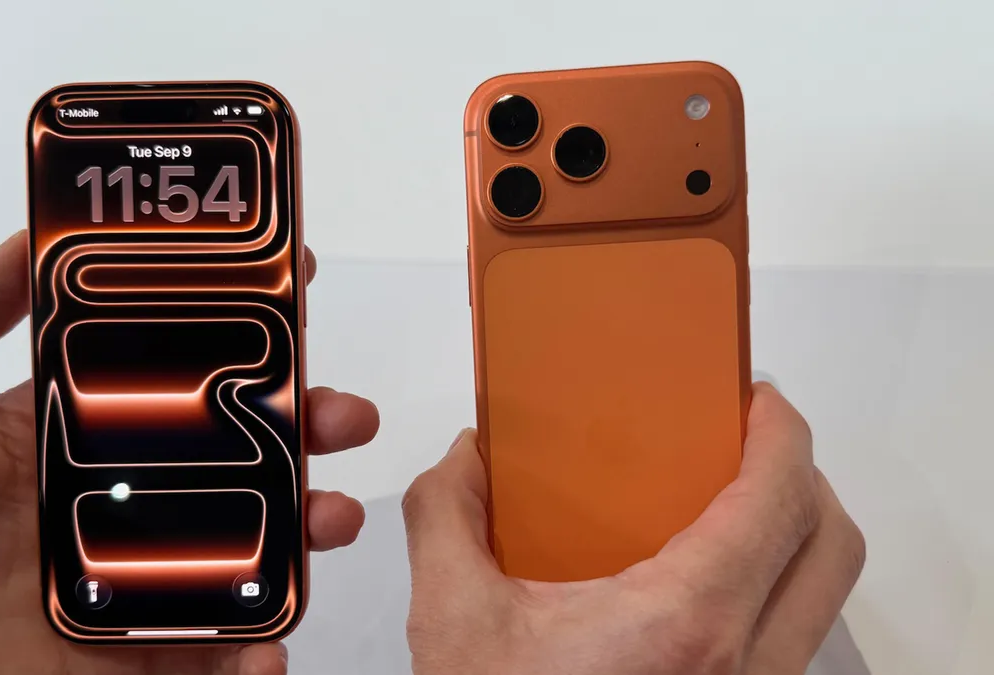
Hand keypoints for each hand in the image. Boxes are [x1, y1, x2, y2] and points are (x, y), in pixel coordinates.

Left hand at [0, 232, 379, 674]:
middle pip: (214, 463)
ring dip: (294, 536)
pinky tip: (270, 639)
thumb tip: (32, 237)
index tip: (290, 299)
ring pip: (222, 554)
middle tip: (338, 415)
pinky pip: (185, 657)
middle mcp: (81, 503)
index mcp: (37, 431)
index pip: (156, 375)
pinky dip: (242, 652)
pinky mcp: (90, 662)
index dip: (228, 339)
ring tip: (330, 519)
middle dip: (292, 435)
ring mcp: (94, 583)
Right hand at [402, 383, 863, 674]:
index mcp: (684, 624)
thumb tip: (465, 460)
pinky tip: (692, 579)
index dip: (783, 431)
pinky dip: (767, 588)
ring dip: (790, 535)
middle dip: (803, 476)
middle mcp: (742, 665)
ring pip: (820, 596)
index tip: (758, 399)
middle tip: (743, 446)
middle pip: (832, 545)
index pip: (779, 500)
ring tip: (719, 504)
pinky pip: (789, 637)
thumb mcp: (452, 619)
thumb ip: (447, 516)